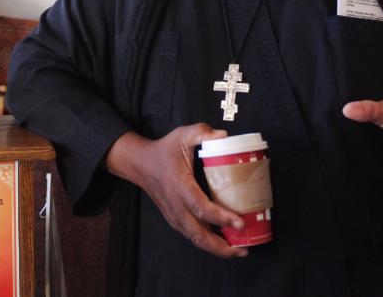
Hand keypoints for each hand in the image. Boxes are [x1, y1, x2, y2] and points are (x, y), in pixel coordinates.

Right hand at [105, 124, 247, 257]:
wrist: (140, 164)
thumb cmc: (163, 151)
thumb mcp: (181, 135)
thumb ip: (201, 132)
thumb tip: (224, 136)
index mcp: (180, 187)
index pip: (202, 208)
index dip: (222, 218)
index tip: (240, 223)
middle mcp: (176, 206)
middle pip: (199, 235)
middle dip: (221, 247)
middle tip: (243, 249)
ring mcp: (174, 215)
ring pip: (195, 239)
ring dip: (216, 248)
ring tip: (237, 250)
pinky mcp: (174, 219)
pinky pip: (191, 235)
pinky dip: (207, 242)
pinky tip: (222, 241)